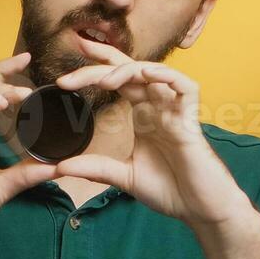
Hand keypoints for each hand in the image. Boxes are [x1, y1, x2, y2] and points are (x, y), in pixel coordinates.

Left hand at [53, 40, 259, 235]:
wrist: (200, 211)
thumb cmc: (170, 191)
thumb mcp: (124, 177)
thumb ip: (95, 168)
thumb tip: (59, 166)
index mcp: (144, 115)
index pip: (119, 81)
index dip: (97, 68)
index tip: (68, 68)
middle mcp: (159, 107)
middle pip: (130, 71)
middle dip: (104, 58)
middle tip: (79, 47)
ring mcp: (176, 111)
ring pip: (153, 73)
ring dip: (127, 70)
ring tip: (103, 78)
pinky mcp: (192, 120)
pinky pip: (185, 87)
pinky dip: (167, 76)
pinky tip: (146, 74)